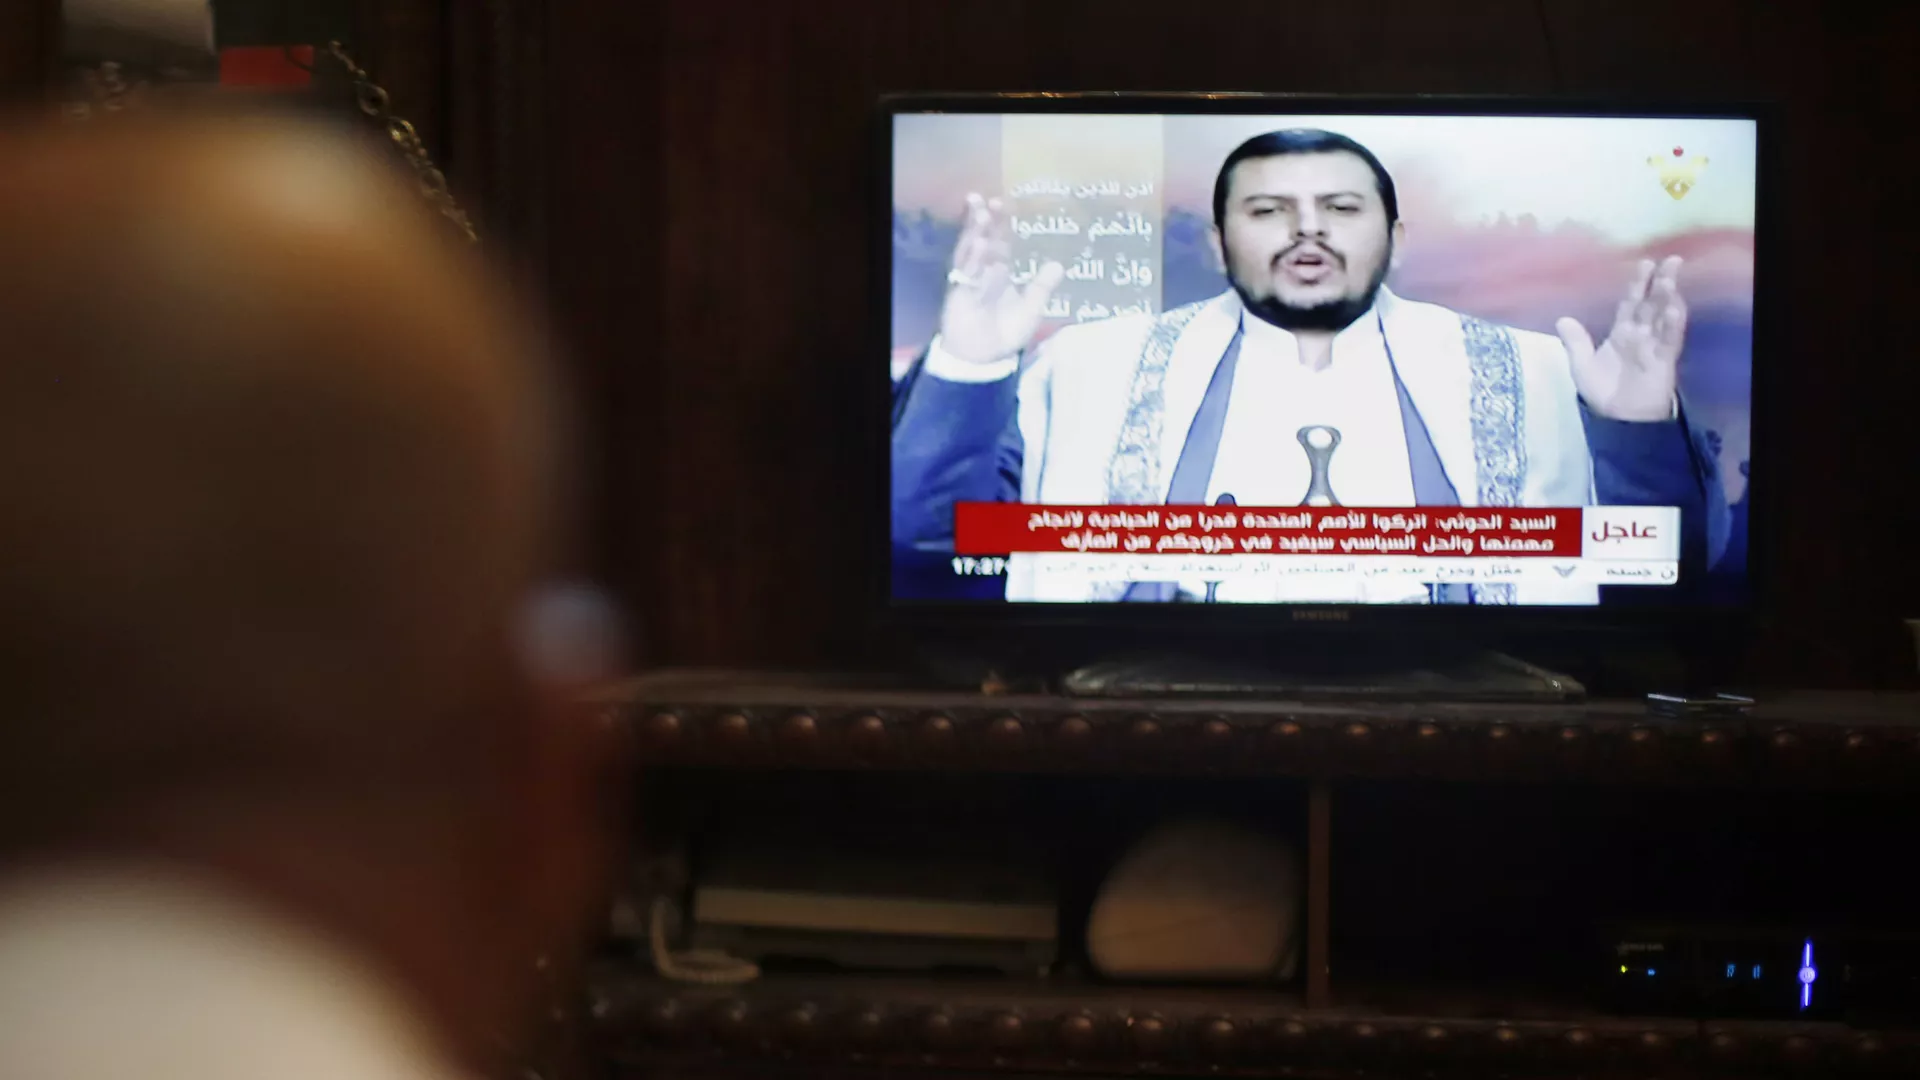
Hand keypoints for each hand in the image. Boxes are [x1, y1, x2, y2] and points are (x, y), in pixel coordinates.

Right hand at [938, 192, 1064, 364]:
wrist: (983, 358)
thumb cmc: (1005, 332)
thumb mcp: (1031, 309)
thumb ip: (1042, 287)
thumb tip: (1059, 265)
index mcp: (999, 270)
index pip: (1002, 241)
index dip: (1003, 223)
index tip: (1005, 203)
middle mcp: (983, 270)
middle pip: (983, 239)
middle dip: (985, 219)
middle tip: (987, 198)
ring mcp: (970, 280)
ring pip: (972, 251)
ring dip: (976, 232)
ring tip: (983, 213)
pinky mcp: (960, 293)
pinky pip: (967, 274)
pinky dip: (974, 259)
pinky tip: (980, 244)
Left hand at [1556, 255, 1686, 421]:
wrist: (1619, 419)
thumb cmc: (1603, 391)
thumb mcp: (1582, 365)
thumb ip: (1575, 342)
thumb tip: (1562, 319)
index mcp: (1622, 332)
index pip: (1632, 303)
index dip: (1639, 284)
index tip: (1646, 264)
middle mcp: (1641, 335)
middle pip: (1652, 304)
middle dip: (1661, 283)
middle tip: (1671, 261)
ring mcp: (1654, 346)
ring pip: (1663, 318)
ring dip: (1668, 299)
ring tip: (1670, 280)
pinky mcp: (1664, 361)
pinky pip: (1669, 341)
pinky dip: (1672, 327)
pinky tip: (1673, 311)